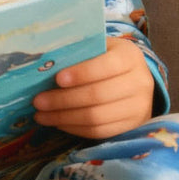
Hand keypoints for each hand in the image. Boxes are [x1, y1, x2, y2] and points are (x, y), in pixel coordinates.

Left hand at [32, 37, 153, 139]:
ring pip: (96, 117)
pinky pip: (99, 131)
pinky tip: (57, 122)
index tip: (57, 78)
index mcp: (130, 56)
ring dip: (64, 118)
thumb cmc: (105, 59)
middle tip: (38, 101)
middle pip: (98, 95)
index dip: (81, 73)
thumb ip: (78, 53)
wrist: (133, 79)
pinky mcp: (132, 126)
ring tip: (40, 115)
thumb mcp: (97, 48)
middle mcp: (140, 82)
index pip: (106, 66)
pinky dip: (74, 128)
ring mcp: (139, 107)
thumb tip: (46, 64)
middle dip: (63, 100)